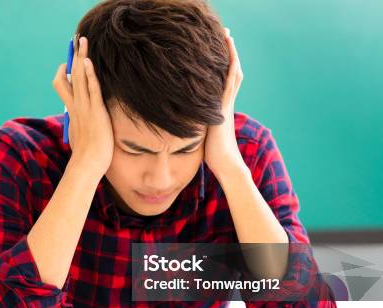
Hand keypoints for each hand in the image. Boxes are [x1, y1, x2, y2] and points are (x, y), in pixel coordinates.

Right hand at [52, 36, 113, 179]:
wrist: (88, 164)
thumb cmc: (86, 155)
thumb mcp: (79, 136)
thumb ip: (78, 126)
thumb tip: (77, 124)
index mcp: (71, 111)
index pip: (62, 85)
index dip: (64, 72)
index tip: (68, 63)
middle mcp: (76, 107)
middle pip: (70, 75)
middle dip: (73, 56)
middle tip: (77, 40)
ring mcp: (85, 109)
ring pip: (80, 78)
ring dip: (81, 58)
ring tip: (82, 41)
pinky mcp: (96, 112)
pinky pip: (92, 89)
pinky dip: (89, 75)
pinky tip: (88, 63)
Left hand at [204, 28, 246, 177]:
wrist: (225, 164)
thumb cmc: (214, 155)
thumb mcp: (202, 135)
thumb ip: (196, 125)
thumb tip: (182, 124)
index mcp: (220, 108)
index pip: (224, 81)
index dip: (223, 65)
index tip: (218, 49)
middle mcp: (225, 103)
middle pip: (231, 72)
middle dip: (228, 53)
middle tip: (226, 35)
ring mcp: (226, 104)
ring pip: (232, 73)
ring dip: (231, 54)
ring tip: (228, 36)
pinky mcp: (224, 108)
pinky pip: (229, 84)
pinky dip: (230, 68)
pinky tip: (228, 56)